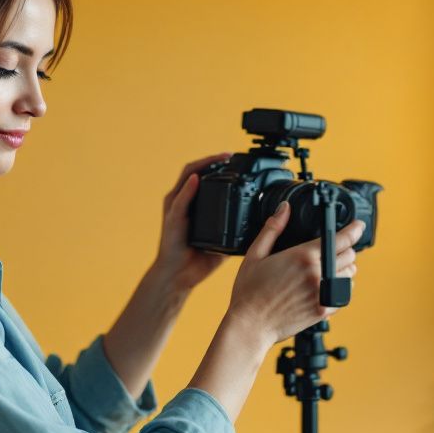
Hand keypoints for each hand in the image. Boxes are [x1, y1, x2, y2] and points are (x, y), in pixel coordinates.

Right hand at [153, 152, 232, 293]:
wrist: (178, 278)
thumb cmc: (196, 260)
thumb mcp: (223, 240)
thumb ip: (236, 229)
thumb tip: (261, 225)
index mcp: (192, 204)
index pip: (203, 176)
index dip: (217, 165)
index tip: (235, 159)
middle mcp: (181, 201)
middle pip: (195, 170)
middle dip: (212, 160)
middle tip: (230, 154)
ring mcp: (175, 209)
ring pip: (187, 178)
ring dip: (203, 165)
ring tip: (219, 158)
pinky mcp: (172, 220)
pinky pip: (180, 200)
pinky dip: (189, 188)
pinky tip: (198, 179)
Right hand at [226, 202, 364, 345]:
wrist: (250, 325)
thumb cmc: (249, 292)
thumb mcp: (255, 254)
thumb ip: (272, 229)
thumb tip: (284, 208)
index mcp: (303, 256)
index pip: (341, 238)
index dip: (354, 230)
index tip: (357, 226)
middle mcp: (318, 274)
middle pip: (350, 256)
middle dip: (344, 250)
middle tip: (332, 250)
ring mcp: (323, 294)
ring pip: (349, 276)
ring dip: (344, 270)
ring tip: (328, 270)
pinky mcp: (324, 310)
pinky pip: (343, 296)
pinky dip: (339, 290)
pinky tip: (324, 288)